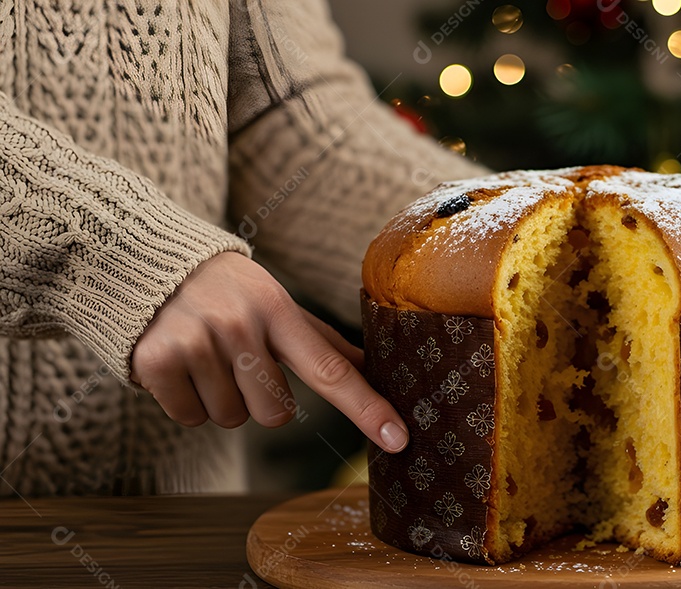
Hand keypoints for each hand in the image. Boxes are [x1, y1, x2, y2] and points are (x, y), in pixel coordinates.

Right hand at [130, 252, 408, 451]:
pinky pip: (190, 418)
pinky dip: (184, 402)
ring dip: (220, 399)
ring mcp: (196, 342)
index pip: (332, 369)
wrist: (145, 260)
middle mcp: (239, 325)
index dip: (367, 408)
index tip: (399, 438)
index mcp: (278, 310)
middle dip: (260, 398)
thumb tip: (374, 366)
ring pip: (230, 419)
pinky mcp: (155, 361)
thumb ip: (324, 343)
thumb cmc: (228, 291)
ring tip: (204, 355)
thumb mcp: (278, 305)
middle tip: (237, 360)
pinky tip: (177, 364)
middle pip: (275, 413)